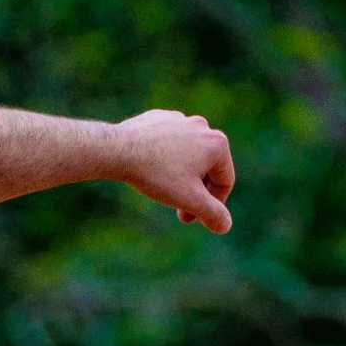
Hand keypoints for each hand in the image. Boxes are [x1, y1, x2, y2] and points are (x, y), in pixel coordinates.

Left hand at [116, 109, 234, 233]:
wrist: (119, 150)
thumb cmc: (158, 175)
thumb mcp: (190, 200)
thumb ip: (212, 214)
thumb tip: (225, 226)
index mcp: (217, 143)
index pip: (224, 182)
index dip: (213, 206)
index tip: (193, 219)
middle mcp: (202, 126)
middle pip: (206, 169)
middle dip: (195, 193)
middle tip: (180, 213)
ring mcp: (180, 120)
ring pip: (187, 156)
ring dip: (181, 178)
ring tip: (164, 191)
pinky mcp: (159, 119)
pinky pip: (168, 145)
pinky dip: (164, 161)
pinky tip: (151, 173)